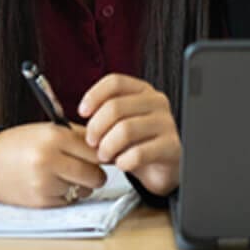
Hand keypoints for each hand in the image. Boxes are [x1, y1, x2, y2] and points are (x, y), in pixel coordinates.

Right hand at [0, 123, 107, 207]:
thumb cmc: (21, 143)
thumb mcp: (48, 130)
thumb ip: (79, 137)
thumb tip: (111, 146)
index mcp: (54, 138)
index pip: (96, 150)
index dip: (105, 154)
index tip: (108, 155)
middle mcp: (49, 161)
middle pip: (95, 174)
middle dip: (97, 174)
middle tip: (91, 169)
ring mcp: (44, 184)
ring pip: (84, 190)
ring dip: (81, 185)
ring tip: (65, 175)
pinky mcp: (39, 203)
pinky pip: (69, 201)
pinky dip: (67, 195)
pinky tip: (53, 185)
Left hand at [79, 73, 181, 196]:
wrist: (162, 167)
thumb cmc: (137, 143)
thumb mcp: (119, 123)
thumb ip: (102, 116)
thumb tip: (77, 116)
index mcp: (143, 91)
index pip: (115, 82)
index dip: (94, 96)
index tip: (82, 113)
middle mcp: (157, 102)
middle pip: (115, 107)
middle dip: (96, 128)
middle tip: (91, 143)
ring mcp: (167, 123)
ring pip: (125, 130)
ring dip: (107, 147)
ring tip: (104, 156)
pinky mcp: (171, 146)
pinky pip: (139, 154)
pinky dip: (123, 162)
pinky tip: (122, 164)